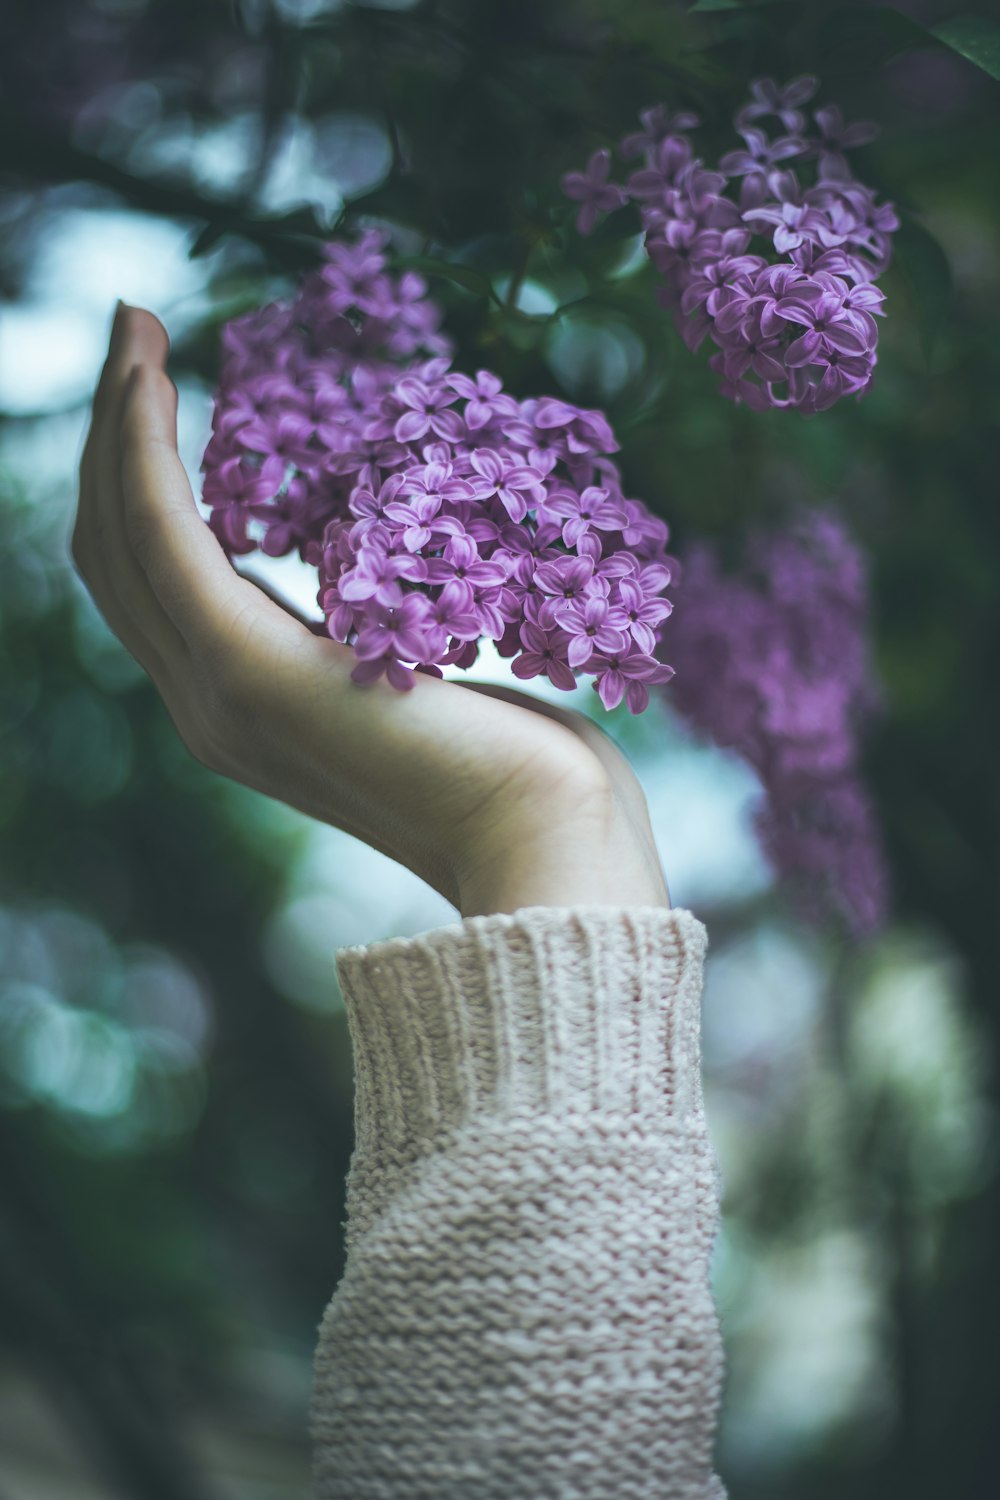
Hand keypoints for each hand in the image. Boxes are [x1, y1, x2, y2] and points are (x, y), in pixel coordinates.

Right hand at [72, 304, 670, 916]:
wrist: (547, 831)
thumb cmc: (516, 758)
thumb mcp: (416, 680)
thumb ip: (367, 640)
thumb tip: (373, 586)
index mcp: (242, 709)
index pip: (154, 583)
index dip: (139, 480)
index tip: (158, 376)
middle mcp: (207, 708)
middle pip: (115, 554)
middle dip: (113, 435)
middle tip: (133, 329)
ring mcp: (218, 695)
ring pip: (121, 539)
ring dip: (117, 425)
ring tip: (133, 329)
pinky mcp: (248, 670)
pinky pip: (165, 539)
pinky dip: (143, 452)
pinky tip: (152, 379)